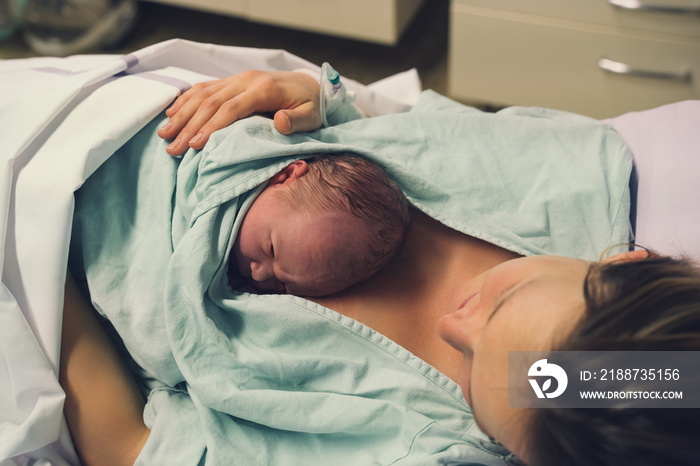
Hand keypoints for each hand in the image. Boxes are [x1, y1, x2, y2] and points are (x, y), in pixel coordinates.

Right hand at [157, 70, 322, 155]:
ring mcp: (237, 78)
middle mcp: (246, 80)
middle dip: (189, 126)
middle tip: (172, 148)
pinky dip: (186, 100)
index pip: (231, 109)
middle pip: (210, 102)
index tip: (195, 146)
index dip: (211, 127)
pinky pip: (204, 87)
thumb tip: (280, 122)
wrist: (310, 85)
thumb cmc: (311, 106)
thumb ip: (297, 120)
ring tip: (164, 134)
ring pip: (203, 94)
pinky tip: (172, 113)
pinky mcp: (232, 81)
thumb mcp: (312, 116)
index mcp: (263, 89)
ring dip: (182, 114)